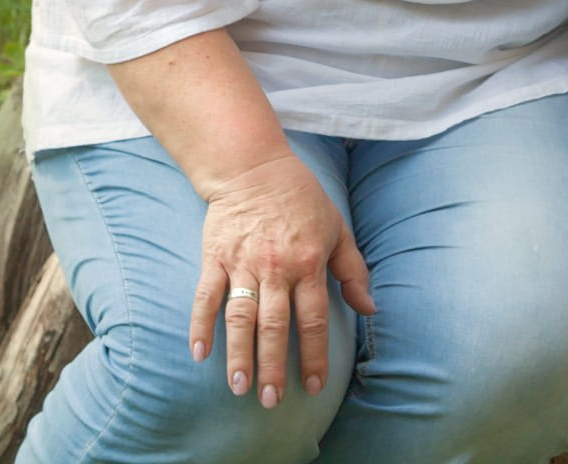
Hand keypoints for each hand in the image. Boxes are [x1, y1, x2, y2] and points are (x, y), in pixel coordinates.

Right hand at [187, 150, 375, 406]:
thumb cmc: (300, 199)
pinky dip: (200, 325)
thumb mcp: (337, 228)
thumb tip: (369, 308)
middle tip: (271, 400)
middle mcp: (275, 268)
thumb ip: (353, 270)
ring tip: (239, 387)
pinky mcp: (214, 258)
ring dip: (239, 355)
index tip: (313, 386)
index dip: (315, 355)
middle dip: (274, 366)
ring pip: (240, 317)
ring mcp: (242, 264)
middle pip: (275, 325)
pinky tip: (198, 354)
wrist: (253, 167)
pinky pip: (205, 296)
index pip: (313, 318)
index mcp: (308, 263)